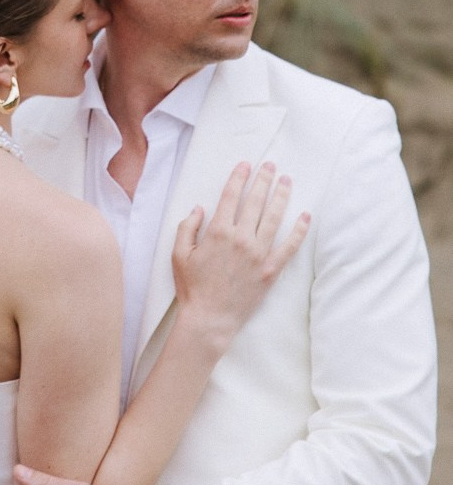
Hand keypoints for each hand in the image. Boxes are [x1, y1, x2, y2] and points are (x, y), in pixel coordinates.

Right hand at [172, 161, 309, 350]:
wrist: (209, 319)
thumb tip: (199, 208)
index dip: (238, 177)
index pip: (230, 196)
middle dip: (263, 180)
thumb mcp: (179, 255)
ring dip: (281, 196)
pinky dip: (299, 231)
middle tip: (270, 166)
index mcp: (217, 232)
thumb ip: (187, 227)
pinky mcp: (271, 270)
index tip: (245, 164)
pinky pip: (289, 246)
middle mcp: (240, 239)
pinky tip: (305, 216)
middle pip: (255, 201)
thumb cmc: (192, 288)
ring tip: (286, 181)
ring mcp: (258, 254)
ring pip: (273, 218)